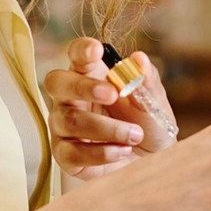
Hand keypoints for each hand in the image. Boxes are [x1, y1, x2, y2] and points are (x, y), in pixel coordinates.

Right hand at [45, 38, 175, 179]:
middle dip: (83, 86)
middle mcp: (70, 98)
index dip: (82, 50)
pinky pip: (72, 153)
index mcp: (90, 74)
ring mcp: (64, 126)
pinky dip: (102, 152)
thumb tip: (139, 59)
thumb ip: (146, 80)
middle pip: (56, 83)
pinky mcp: (66, 155)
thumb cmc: (147, 125)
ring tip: (135, 134)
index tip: (96, 50)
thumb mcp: (153, 101)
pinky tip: (122, 150)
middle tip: (112, 94)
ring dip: (107, 128)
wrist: (153, 161)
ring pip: (70, 121)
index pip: (76, 54)